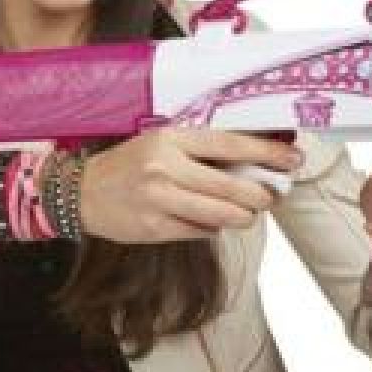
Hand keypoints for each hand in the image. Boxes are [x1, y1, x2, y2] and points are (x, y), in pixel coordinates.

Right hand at [77, 128, 303, 243]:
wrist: (80, 193)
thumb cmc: (127, 166)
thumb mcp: (159, 143)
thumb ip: (198, 151)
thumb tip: (248, 164)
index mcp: (170, 139)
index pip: (230, 145)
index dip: (266, 154)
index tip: (291, 160)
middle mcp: (165, 168)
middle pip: (232, 187)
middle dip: (261, 196)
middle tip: (270, 196)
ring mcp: (159, 200)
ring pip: (221, 215)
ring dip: (242, 217)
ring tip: (246, 213)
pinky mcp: (155, 228)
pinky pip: (200, 231)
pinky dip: (212, 228)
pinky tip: (207, 221)